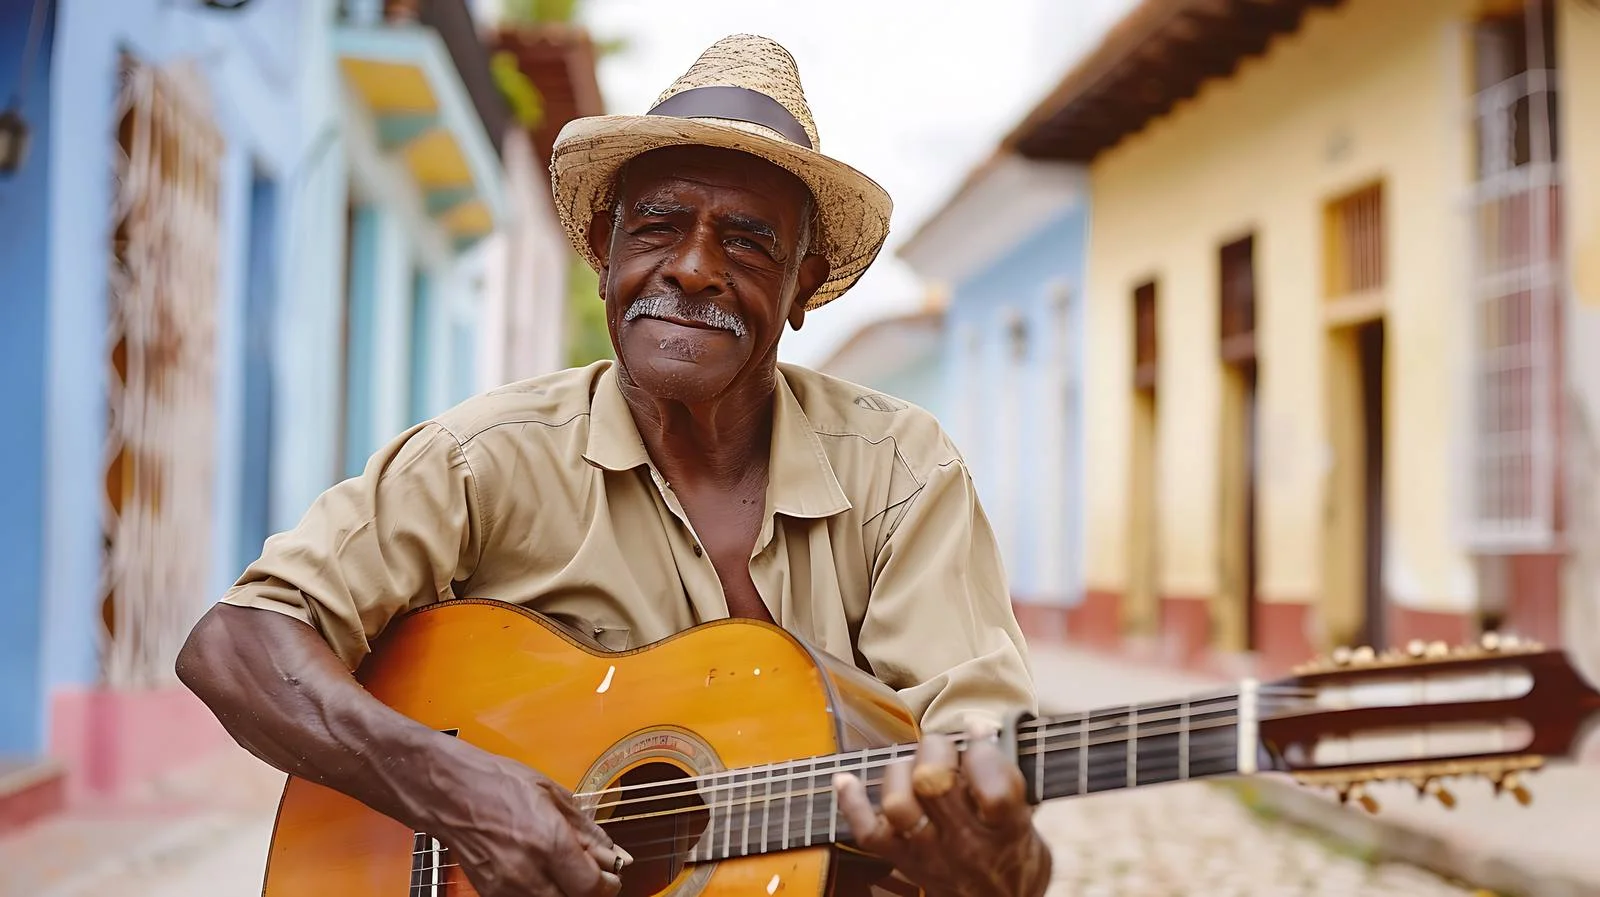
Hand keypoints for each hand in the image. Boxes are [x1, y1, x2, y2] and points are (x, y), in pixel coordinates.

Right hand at [426, 747, 629, 896]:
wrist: (449, 792)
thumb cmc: (497, 783)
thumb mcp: (553, 795)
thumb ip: (587, 830)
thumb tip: (614, 854)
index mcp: (548, 842)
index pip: (592, 886)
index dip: (608, 885)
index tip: (612, 876)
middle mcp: (527, 872)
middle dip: (588, 890)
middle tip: (592, 874)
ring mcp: (506, 888)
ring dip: (565, 891)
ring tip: (565, 870)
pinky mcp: (490, 894)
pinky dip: (542, 892)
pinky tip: (542, 873)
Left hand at [834, 723, 1052, 896]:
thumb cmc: (1013, 858)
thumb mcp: (1027, 821)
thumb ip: (1007, 779)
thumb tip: (978, 728)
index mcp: (1006, 832)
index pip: (995, 790)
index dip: (983, 751)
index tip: (979, 734)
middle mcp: (966, 843)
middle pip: (934, 783)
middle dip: (936, 750)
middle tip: (944, 749)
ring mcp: (930, 853)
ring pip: (898, 804)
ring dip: (901, 772)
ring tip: (914, 767)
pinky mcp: (904, 860)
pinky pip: (867, 832)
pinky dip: (852, 802)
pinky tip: (847, 780)